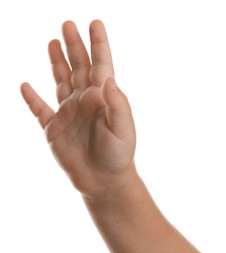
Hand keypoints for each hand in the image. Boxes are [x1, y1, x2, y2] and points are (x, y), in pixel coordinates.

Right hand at [20, 20, 135, 196]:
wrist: (104, 180)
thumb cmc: (118, 155)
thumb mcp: (123, 129)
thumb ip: (117, 104)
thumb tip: (108, 78)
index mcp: (103, 98)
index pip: (101, 64)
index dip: (98, 44)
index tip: (94, 23)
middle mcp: (84, 101)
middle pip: (79, 67)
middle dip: (74, 46)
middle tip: (68, 25)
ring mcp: (68, 113)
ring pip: (61, 81)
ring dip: (56, 63)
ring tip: (52, 43)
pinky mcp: (54, 129)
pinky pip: (39, 110)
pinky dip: (32, 99)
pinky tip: (25, 86)